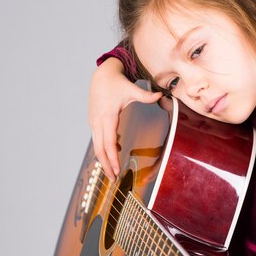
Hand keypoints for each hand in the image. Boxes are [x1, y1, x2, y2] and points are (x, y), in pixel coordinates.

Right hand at [89, 57, 162, 180]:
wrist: (102, 75)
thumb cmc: (117, 83)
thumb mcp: (132, 89)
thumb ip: (146, 95)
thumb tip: (161, 95)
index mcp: (108, 116)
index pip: (109, 142)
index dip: (112, 158)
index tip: (117, 170)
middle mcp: (98, 121)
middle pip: (100, 149)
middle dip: (106, 165)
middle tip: (114, 179)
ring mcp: (94, 122)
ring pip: (96, 146)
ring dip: (103, 161)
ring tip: (111, 173)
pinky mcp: (93, 122)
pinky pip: (97, 140)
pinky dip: (102, 150)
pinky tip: (113, 155)